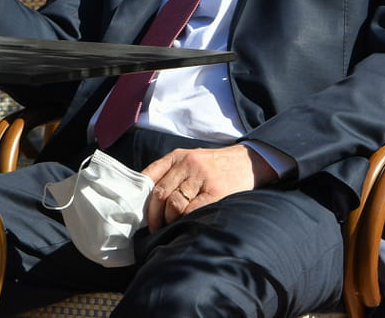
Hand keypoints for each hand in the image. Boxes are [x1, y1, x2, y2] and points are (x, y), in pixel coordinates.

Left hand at [142, 144, 278, 230]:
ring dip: (168, 220)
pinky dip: (185, 220)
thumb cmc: (215, 166)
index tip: (135, 211)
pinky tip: (184, 225)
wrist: (249, 161)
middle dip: (153, 215)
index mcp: (177, 156)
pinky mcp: (216, 192)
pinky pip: (193, 210)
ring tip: (168, 227)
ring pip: (174, 203)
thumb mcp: (191, 160)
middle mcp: (188, 164)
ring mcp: (202, 177)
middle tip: (153, 227)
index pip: (149, 175)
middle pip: (159, 193)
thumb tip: (147, 198)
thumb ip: (171, 173)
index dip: (140, 196)